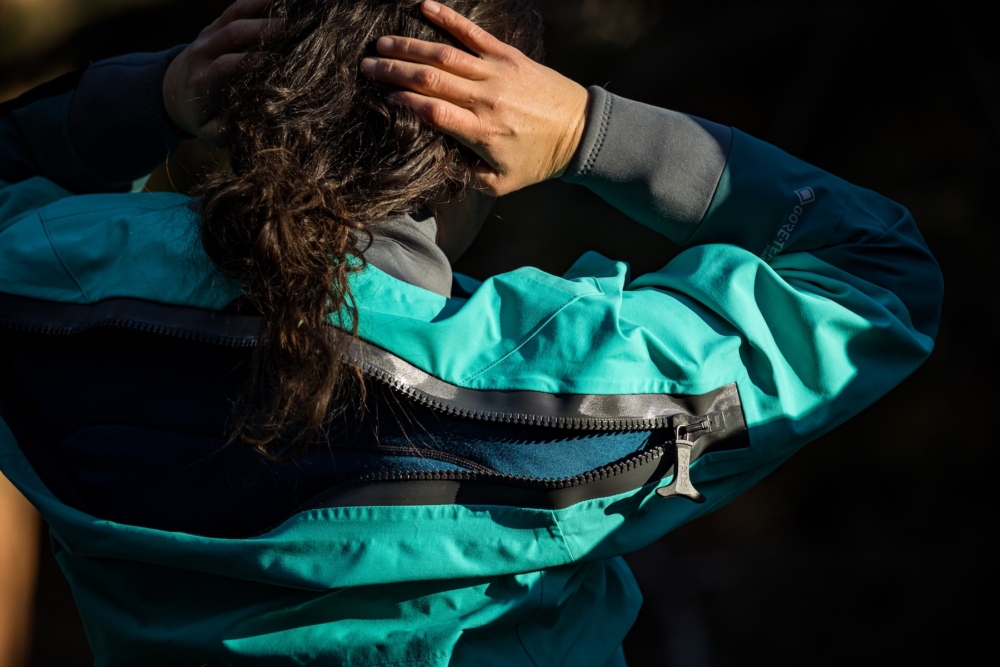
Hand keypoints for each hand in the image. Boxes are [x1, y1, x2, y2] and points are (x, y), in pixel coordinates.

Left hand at [162, 0, 280, 143]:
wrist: (169, 91)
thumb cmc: (197, 114)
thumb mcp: (208, 131)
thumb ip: (226, 129)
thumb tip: (251, 122)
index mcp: (201, 80)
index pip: (224, 66)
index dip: (246, 61)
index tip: (271, 61)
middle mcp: (203, 52)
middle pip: (231, 34)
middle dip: (259, 29)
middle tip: (289, 28)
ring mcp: (208, 35)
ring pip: (234, 14)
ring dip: (261, 7)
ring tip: (289, 5)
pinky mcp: (216, 25)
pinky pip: (237, 7)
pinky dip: (258, 1)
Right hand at [360, 0, 589, 196]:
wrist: (580, 132)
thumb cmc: (537, 161)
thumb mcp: (500, 183)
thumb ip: (466, 175)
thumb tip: (434, 160)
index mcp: (481, 132)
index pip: (433, 112)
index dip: (404, 102)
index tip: (382, 97)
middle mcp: (486, 99)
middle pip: (430, 80)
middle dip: (393, 71)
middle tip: (365, 65)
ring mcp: (497, 73)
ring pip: (444, 55)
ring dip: (409, 47)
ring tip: (381, 44)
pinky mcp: (509, 56)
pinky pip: (473, 33)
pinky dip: (447, 18)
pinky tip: (423, 6)